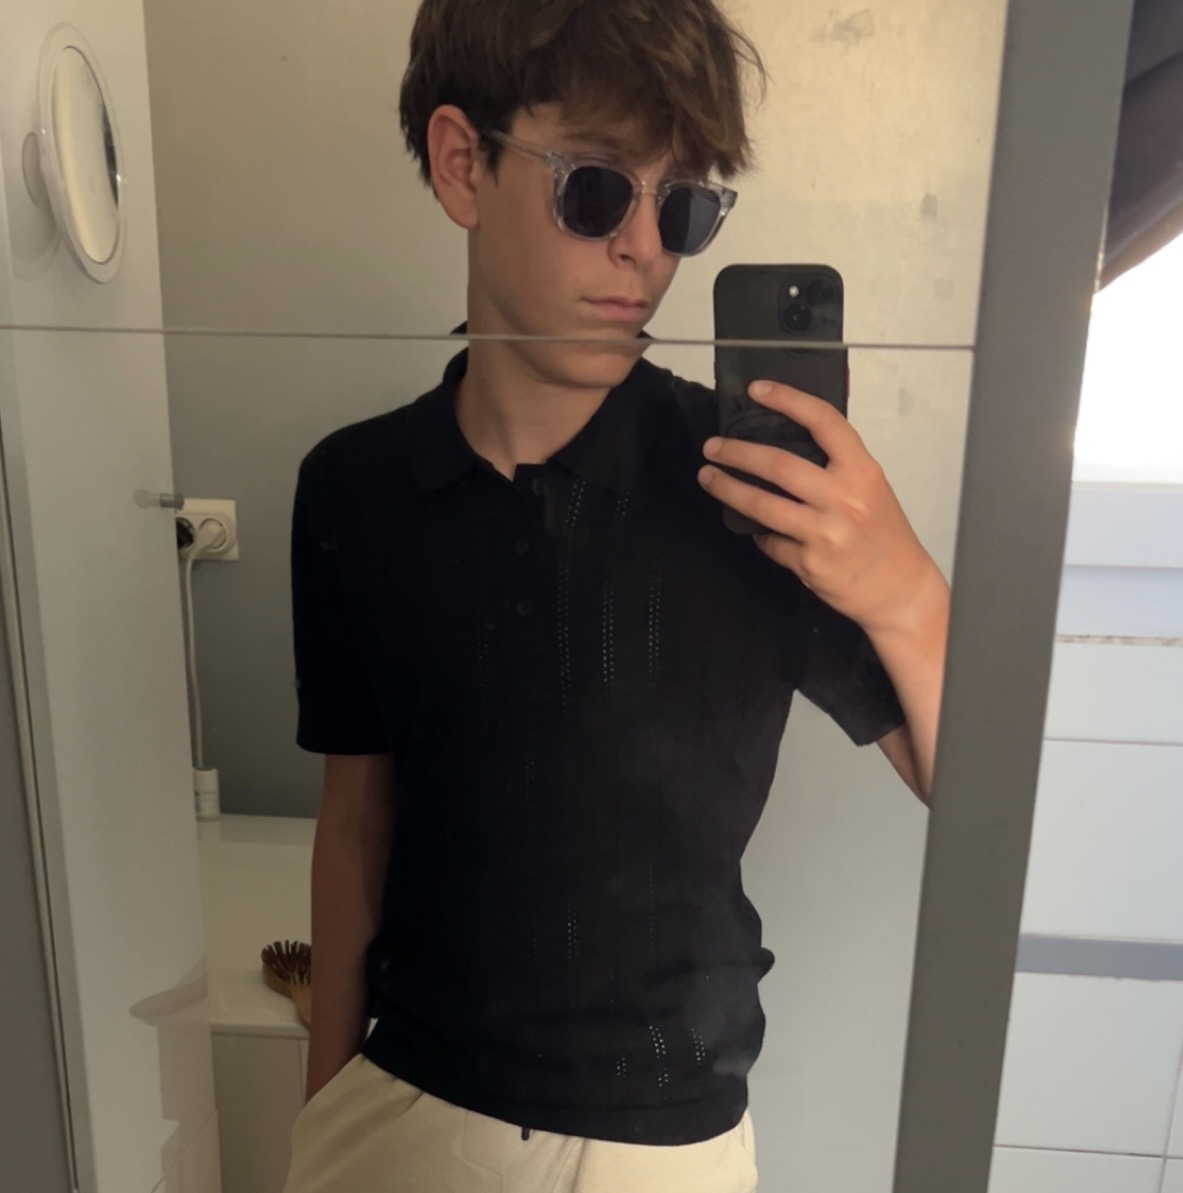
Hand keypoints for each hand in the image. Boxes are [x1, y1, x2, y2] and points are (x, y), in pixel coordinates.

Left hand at [698, 380, 942, 636]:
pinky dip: (759, 534)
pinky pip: (770, 542)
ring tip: (709, 477)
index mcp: (863, 471)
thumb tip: (793, 436)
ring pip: (762, 504)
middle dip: (737, 452)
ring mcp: (824, 533)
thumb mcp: (872, 488)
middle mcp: (844, 499)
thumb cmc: (885, 536)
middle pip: (778, 465)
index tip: (757, 390)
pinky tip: (756, 529)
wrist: (900, 590)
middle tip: (713, 446)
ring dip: (728, 489)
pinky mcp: (809, 563)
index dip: (788, 399)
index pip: (823, 422)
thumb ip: (839, 465)